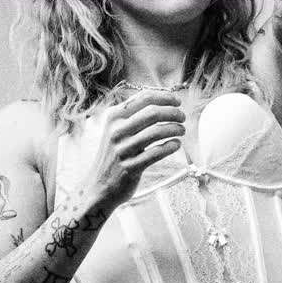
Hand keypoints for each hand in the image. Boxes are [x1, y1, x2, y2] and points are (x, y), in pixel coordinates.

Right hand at [78, 91, 185, 206]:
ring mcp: (123, 149)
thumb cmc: (115, 155)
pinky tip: (176, 144)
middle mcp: (116, 130)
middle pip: (152, 113)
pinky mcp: (130, 167)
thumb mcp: (117, 129)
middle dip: (173, 112)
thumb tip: (161, 102)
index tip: (177, 101)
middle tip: (182, 117)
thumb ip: (133, 116)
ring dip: (174, 128)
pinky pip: (155, 153)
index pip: (144, 98)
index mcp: (114, 116)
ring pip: (156, 132)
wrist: (99, 185)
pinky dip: (170, 147)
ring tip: (182, 130)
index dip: (165, 97)